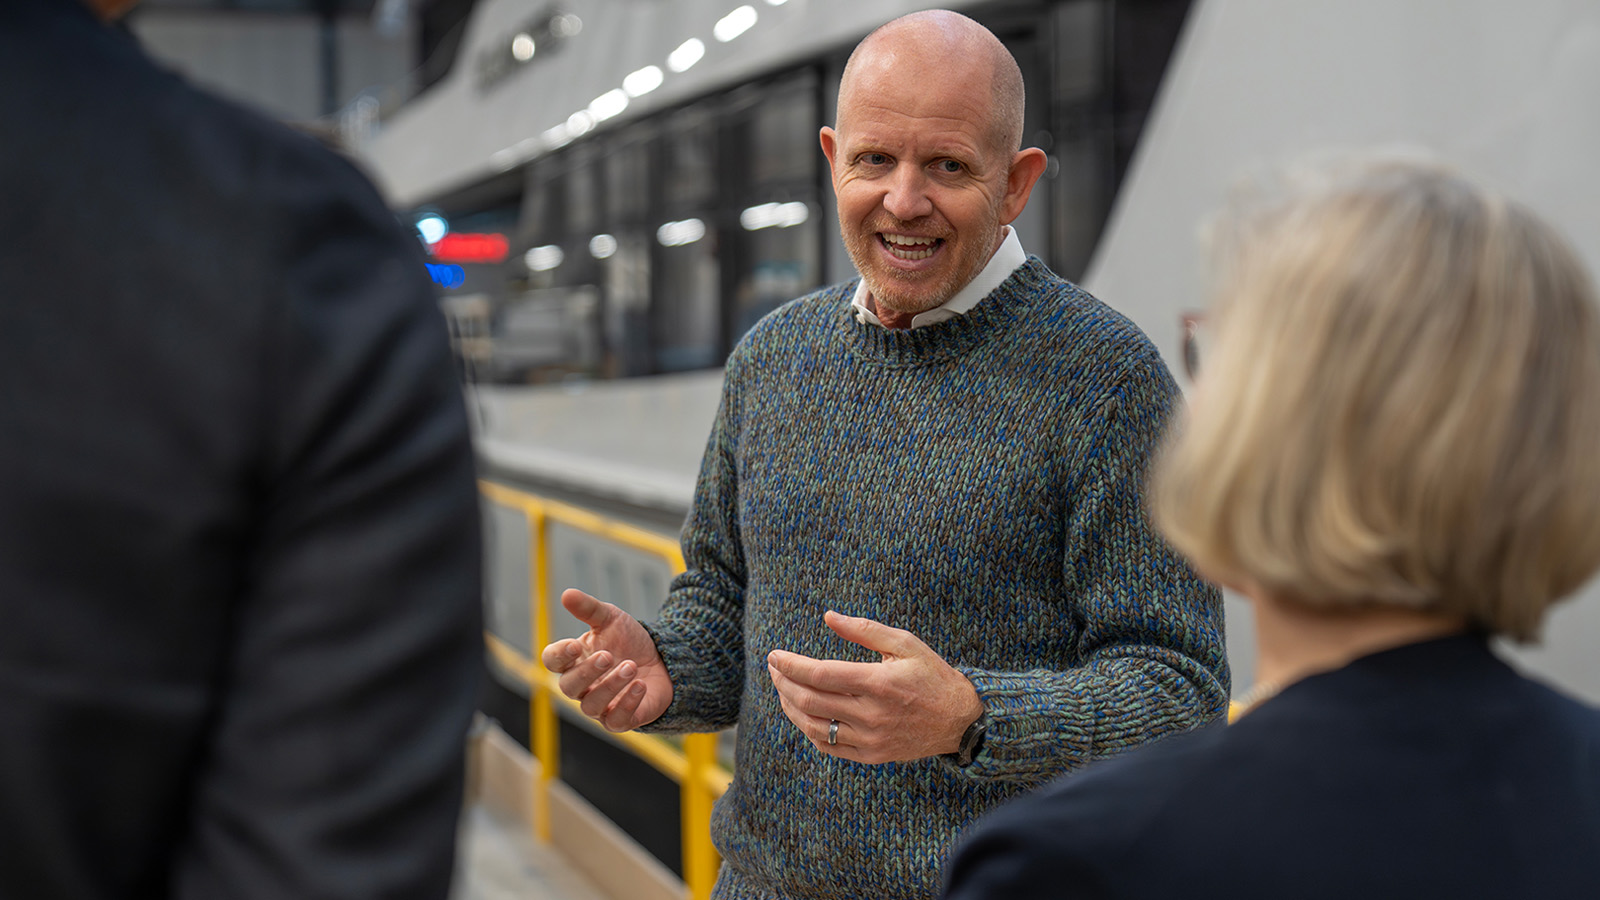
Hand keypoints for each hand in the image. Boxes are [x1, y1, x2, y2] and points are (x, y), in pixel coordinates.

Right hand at [540, 589, 672, 731]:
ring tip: (631, 666)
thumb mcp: (611, 619)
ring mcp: (600, 705)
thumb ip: (589, 609)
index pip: (552, 661)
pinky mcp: (620, 719)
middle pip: (569, 686)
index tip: (575, 646)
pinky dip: (627, 704)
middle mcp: (582, 686)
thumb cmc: (628, 641)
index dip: (559, 655)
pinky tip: (640, 686)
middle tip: (608, 656)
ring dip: (610, 686)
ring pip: (591, 706)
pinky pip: (615, 721)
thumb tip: (566, 594)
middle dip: (587, 672)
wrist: (662, 660)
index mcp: (574, 660)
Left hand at [766, 611, 982, 763]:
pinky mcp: (872, 755)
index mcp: (878, 683)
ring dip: (791, 707)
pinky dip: (809, 730)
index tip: (774, 656)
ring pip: (814, 727)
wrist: (960, 720)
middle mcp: (872, 714)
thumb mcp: (905, 643)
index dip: (791, 665)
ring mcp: (870, 739)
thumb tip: (828, 616)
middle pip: (811, 700)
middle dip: (784, 682)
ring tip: (783, 689)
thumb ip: (864, 630)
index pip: (820, 675)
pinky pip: (829, 747)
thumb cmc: (932, 675)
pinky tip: (802, 714)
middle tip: (774, 669)